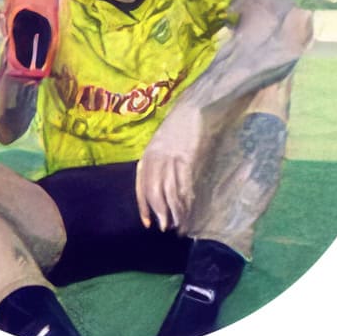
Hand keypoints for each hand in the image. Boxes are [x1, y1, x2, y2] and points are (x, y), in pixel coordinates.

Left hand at [135, 103, 210, 232]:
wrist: (194, 108)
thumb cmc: (179, 126)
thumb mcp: (162, 144)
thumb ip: (158, 163)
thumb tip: (161, 188)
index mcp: (148, 155)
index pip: (142, 185)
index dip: (144, 206)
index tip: (147, 223)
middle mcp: (156, 158)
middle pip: (154, 191)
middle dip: (159, 212)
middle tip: (166, 228)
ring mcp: (171, 158)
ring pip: (169, 191)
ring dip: (174, 211)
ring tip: (179, 225)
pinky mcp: (187, 158)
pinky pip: (184, 183)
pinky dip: (186, 200)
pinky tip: (189, 210)